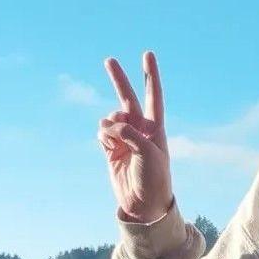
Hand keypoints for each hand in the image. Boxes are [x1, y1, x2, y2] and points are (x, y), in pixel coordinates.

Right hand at [98, 51, 173, 222]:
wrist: (143, 204)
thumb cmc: (154, 178)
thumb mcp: (148, 153)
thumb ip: (129, 134)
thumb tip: (107, 124)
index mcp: (156, 127)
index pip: (154, 96)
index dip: (151, 75)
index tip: (147, 54)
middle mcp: (140, 129)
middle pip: (129, 98)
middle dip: (119, 80)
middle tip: (109, 60)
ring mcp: (124, 138)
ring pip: (110, 119)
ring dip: (109, 125)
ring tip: (116, 140)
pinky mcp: (110, 149)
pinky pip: (102, 134)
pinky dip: (102, 136)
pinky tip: (108, 146)